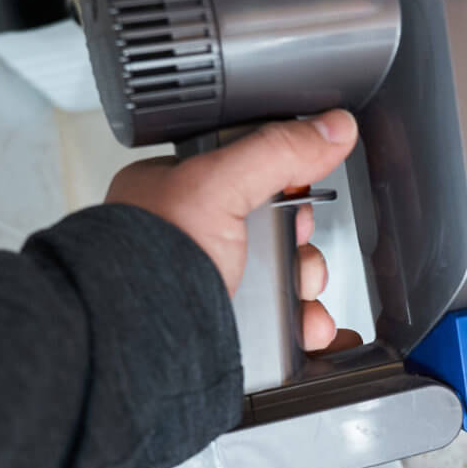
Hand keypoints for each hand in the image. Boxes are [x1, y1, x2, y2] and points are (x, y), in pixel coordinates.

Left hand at [107, 111, 361, 351]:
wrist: (134, 338)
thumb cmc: (146, 260)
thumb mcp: (218, 184)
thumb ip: (276, 151)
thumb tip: (332, 128)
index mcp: (180, 194)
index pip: (249, 175)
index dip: (285, 187)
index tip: (299, 197)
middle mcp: (195, 240)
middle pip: (274, 234)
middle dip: (303, 248)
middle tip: (299, 255)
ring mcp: (211, 286)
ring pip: (281, 281)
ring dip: (309, 290)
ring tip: (307, 301)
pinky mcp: (228, 328)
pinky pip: (281, 323)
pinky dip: (307, 326)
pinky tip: (316, 327)